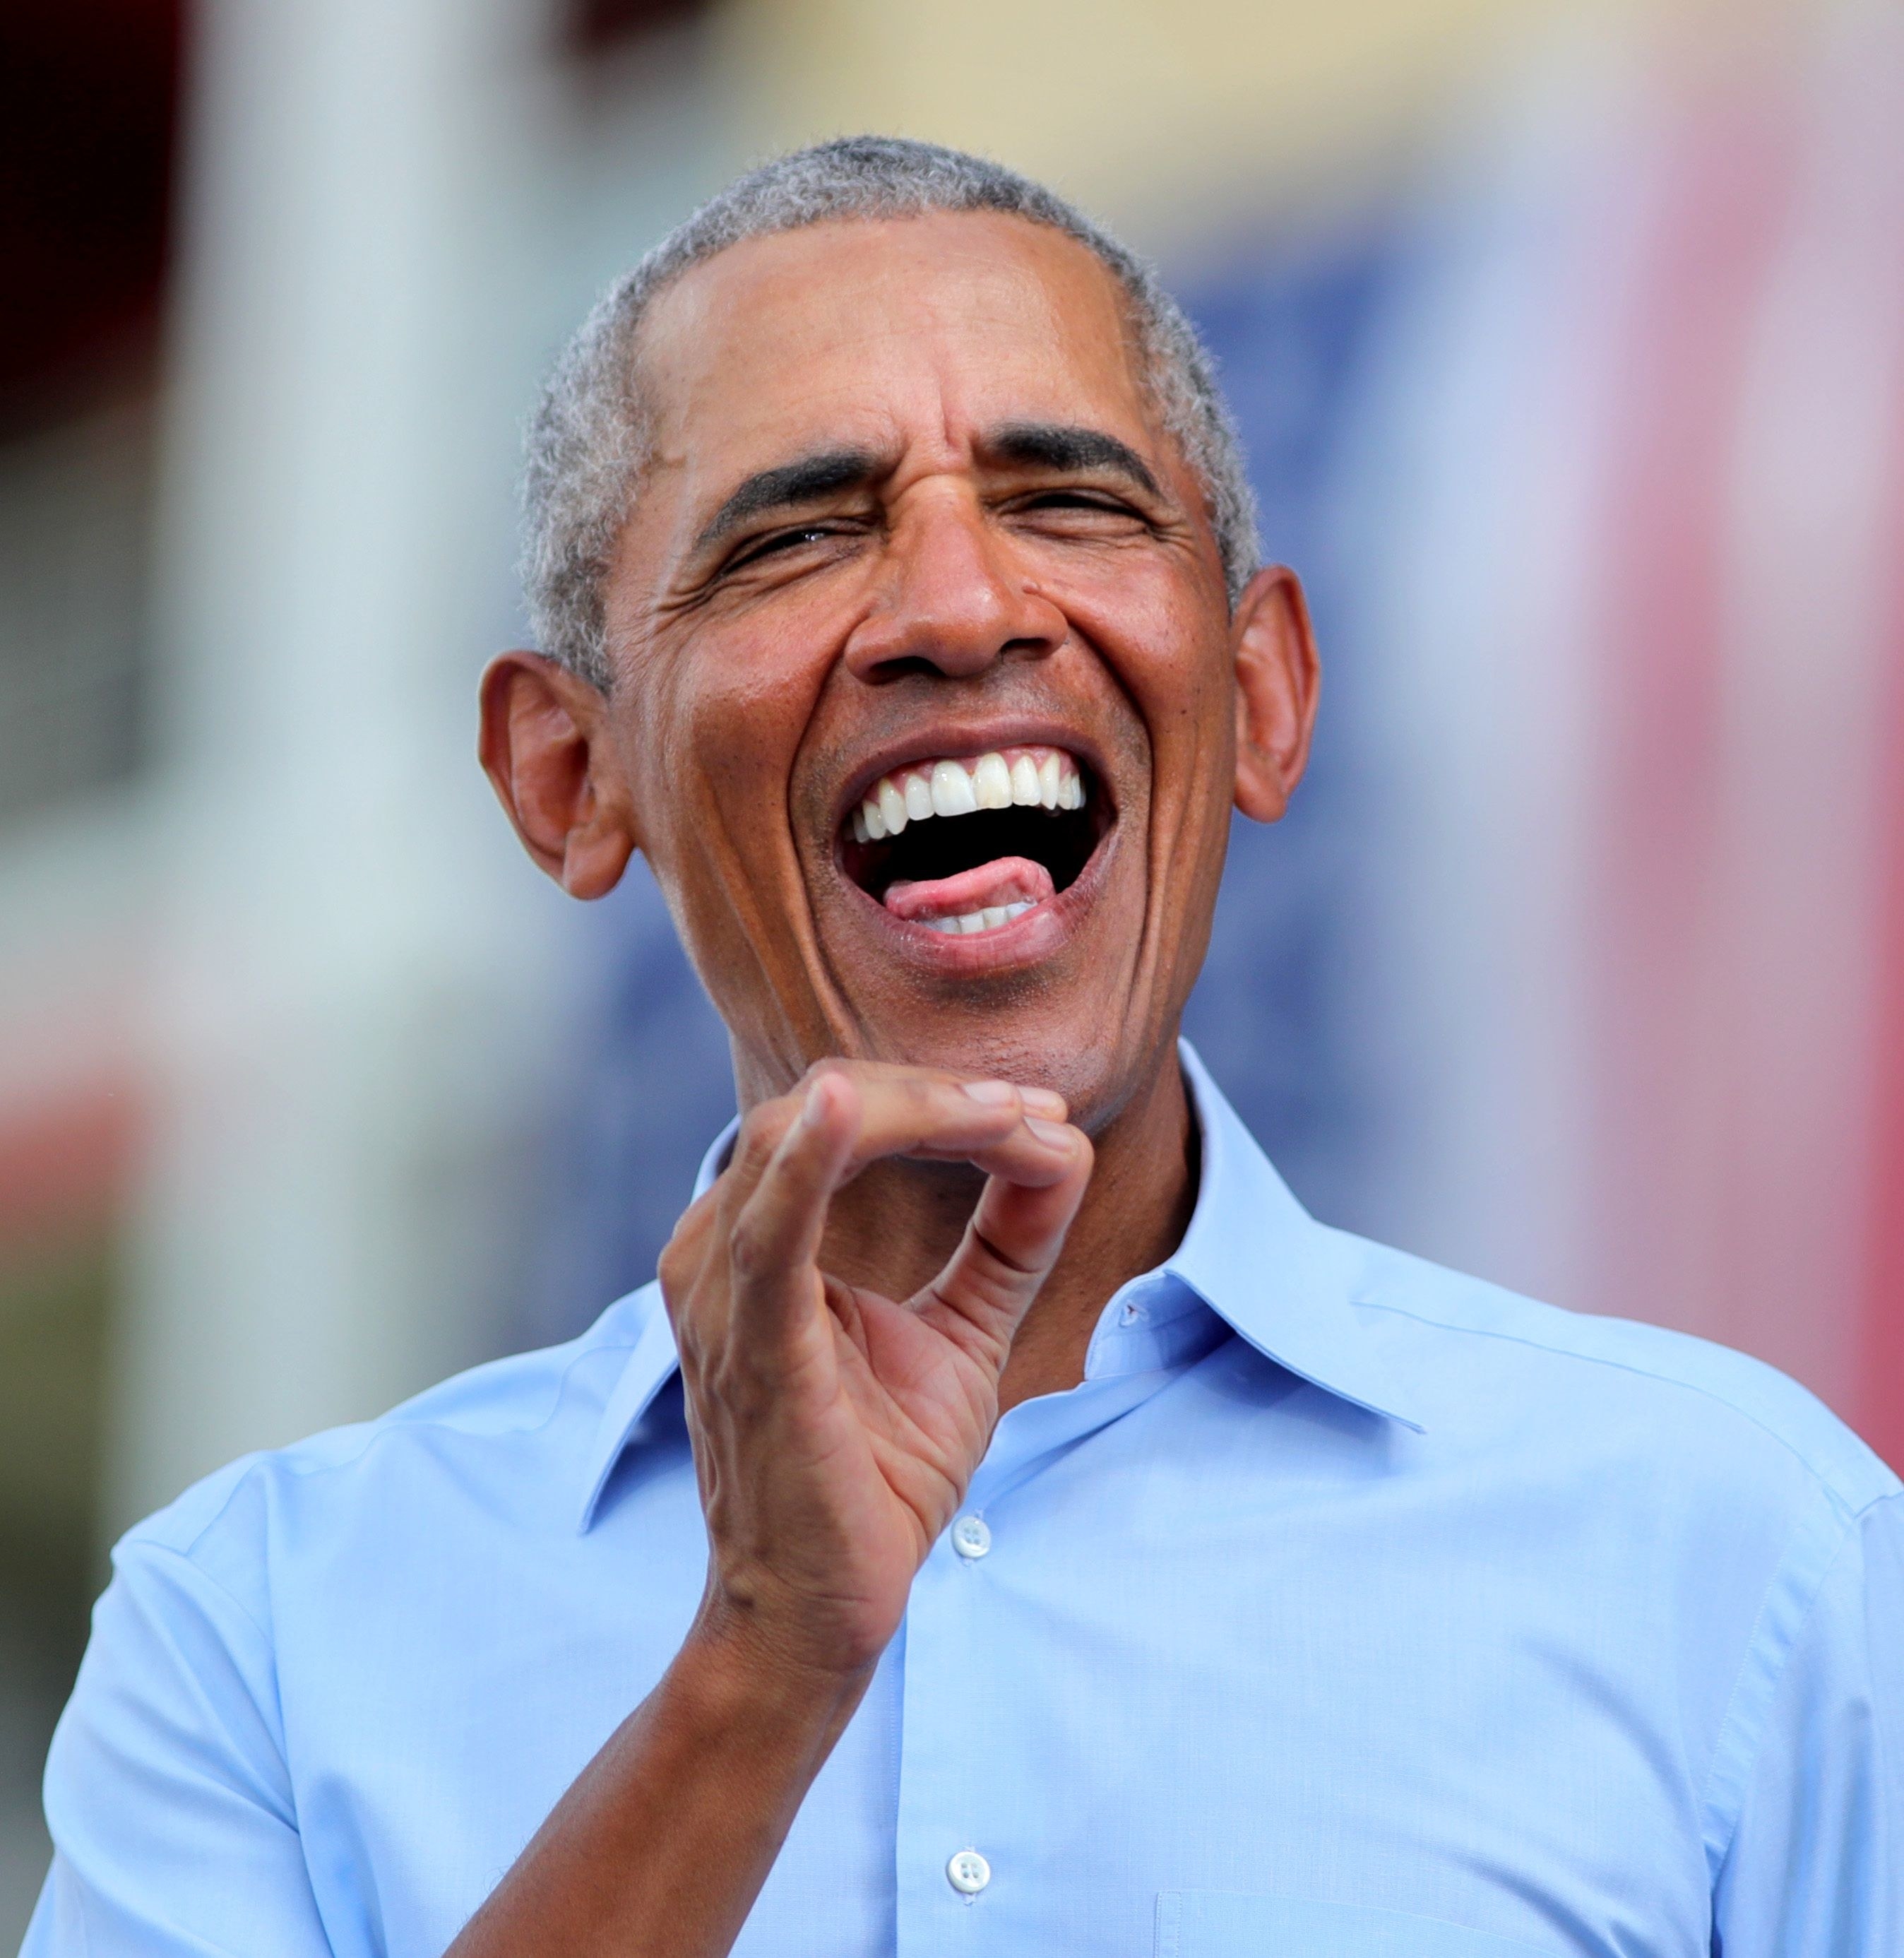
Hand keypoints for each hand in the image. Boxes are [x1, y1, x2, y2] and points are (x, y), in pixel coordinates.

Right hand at [657, 1061, 1091, 1683]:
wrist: (820, 1614)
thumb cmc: (872, 1477)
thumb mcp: (960, 1336)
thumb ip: (1007, 1242)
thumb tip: (1064, 1147)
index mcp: (761, 1239)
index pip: (846, 1114)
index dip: (945, 1097)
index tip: (1045, 1117)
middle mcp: (719, 1247)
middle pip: (826, 1103)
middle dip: (942, 1095)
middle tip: (1039, 1114)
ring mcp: (721, 1294)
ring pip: (800, 1137)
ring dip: (917, 1112)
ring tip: (1013, 1117)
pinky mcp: (749, 1348)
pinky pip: (769, 1233)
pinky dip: (811, 1159)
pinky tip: (849, 1107)